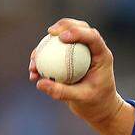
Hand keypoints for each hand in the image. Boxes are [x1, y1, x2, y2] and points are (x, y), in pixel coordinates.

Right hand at [30, 18, 128, 134]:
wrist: (98, 109)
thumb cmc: (95, 103)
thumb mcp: (81, 99)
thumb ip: (62, 91)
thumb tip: (39, 83)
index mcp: (101, 55)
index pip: (93, 37)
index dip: (78, 32)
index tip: (61, 37)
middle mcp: (91, 50)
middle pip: (79, 28)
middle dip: (63, 25)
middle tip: (50, 32)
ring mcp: (80, 52)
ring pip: (63, 37)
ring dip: (46, 44)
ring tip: (34, 59)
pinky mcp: (69, 58)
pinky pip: (53, 53)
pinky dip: (42, 60)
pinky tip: (33, 73)